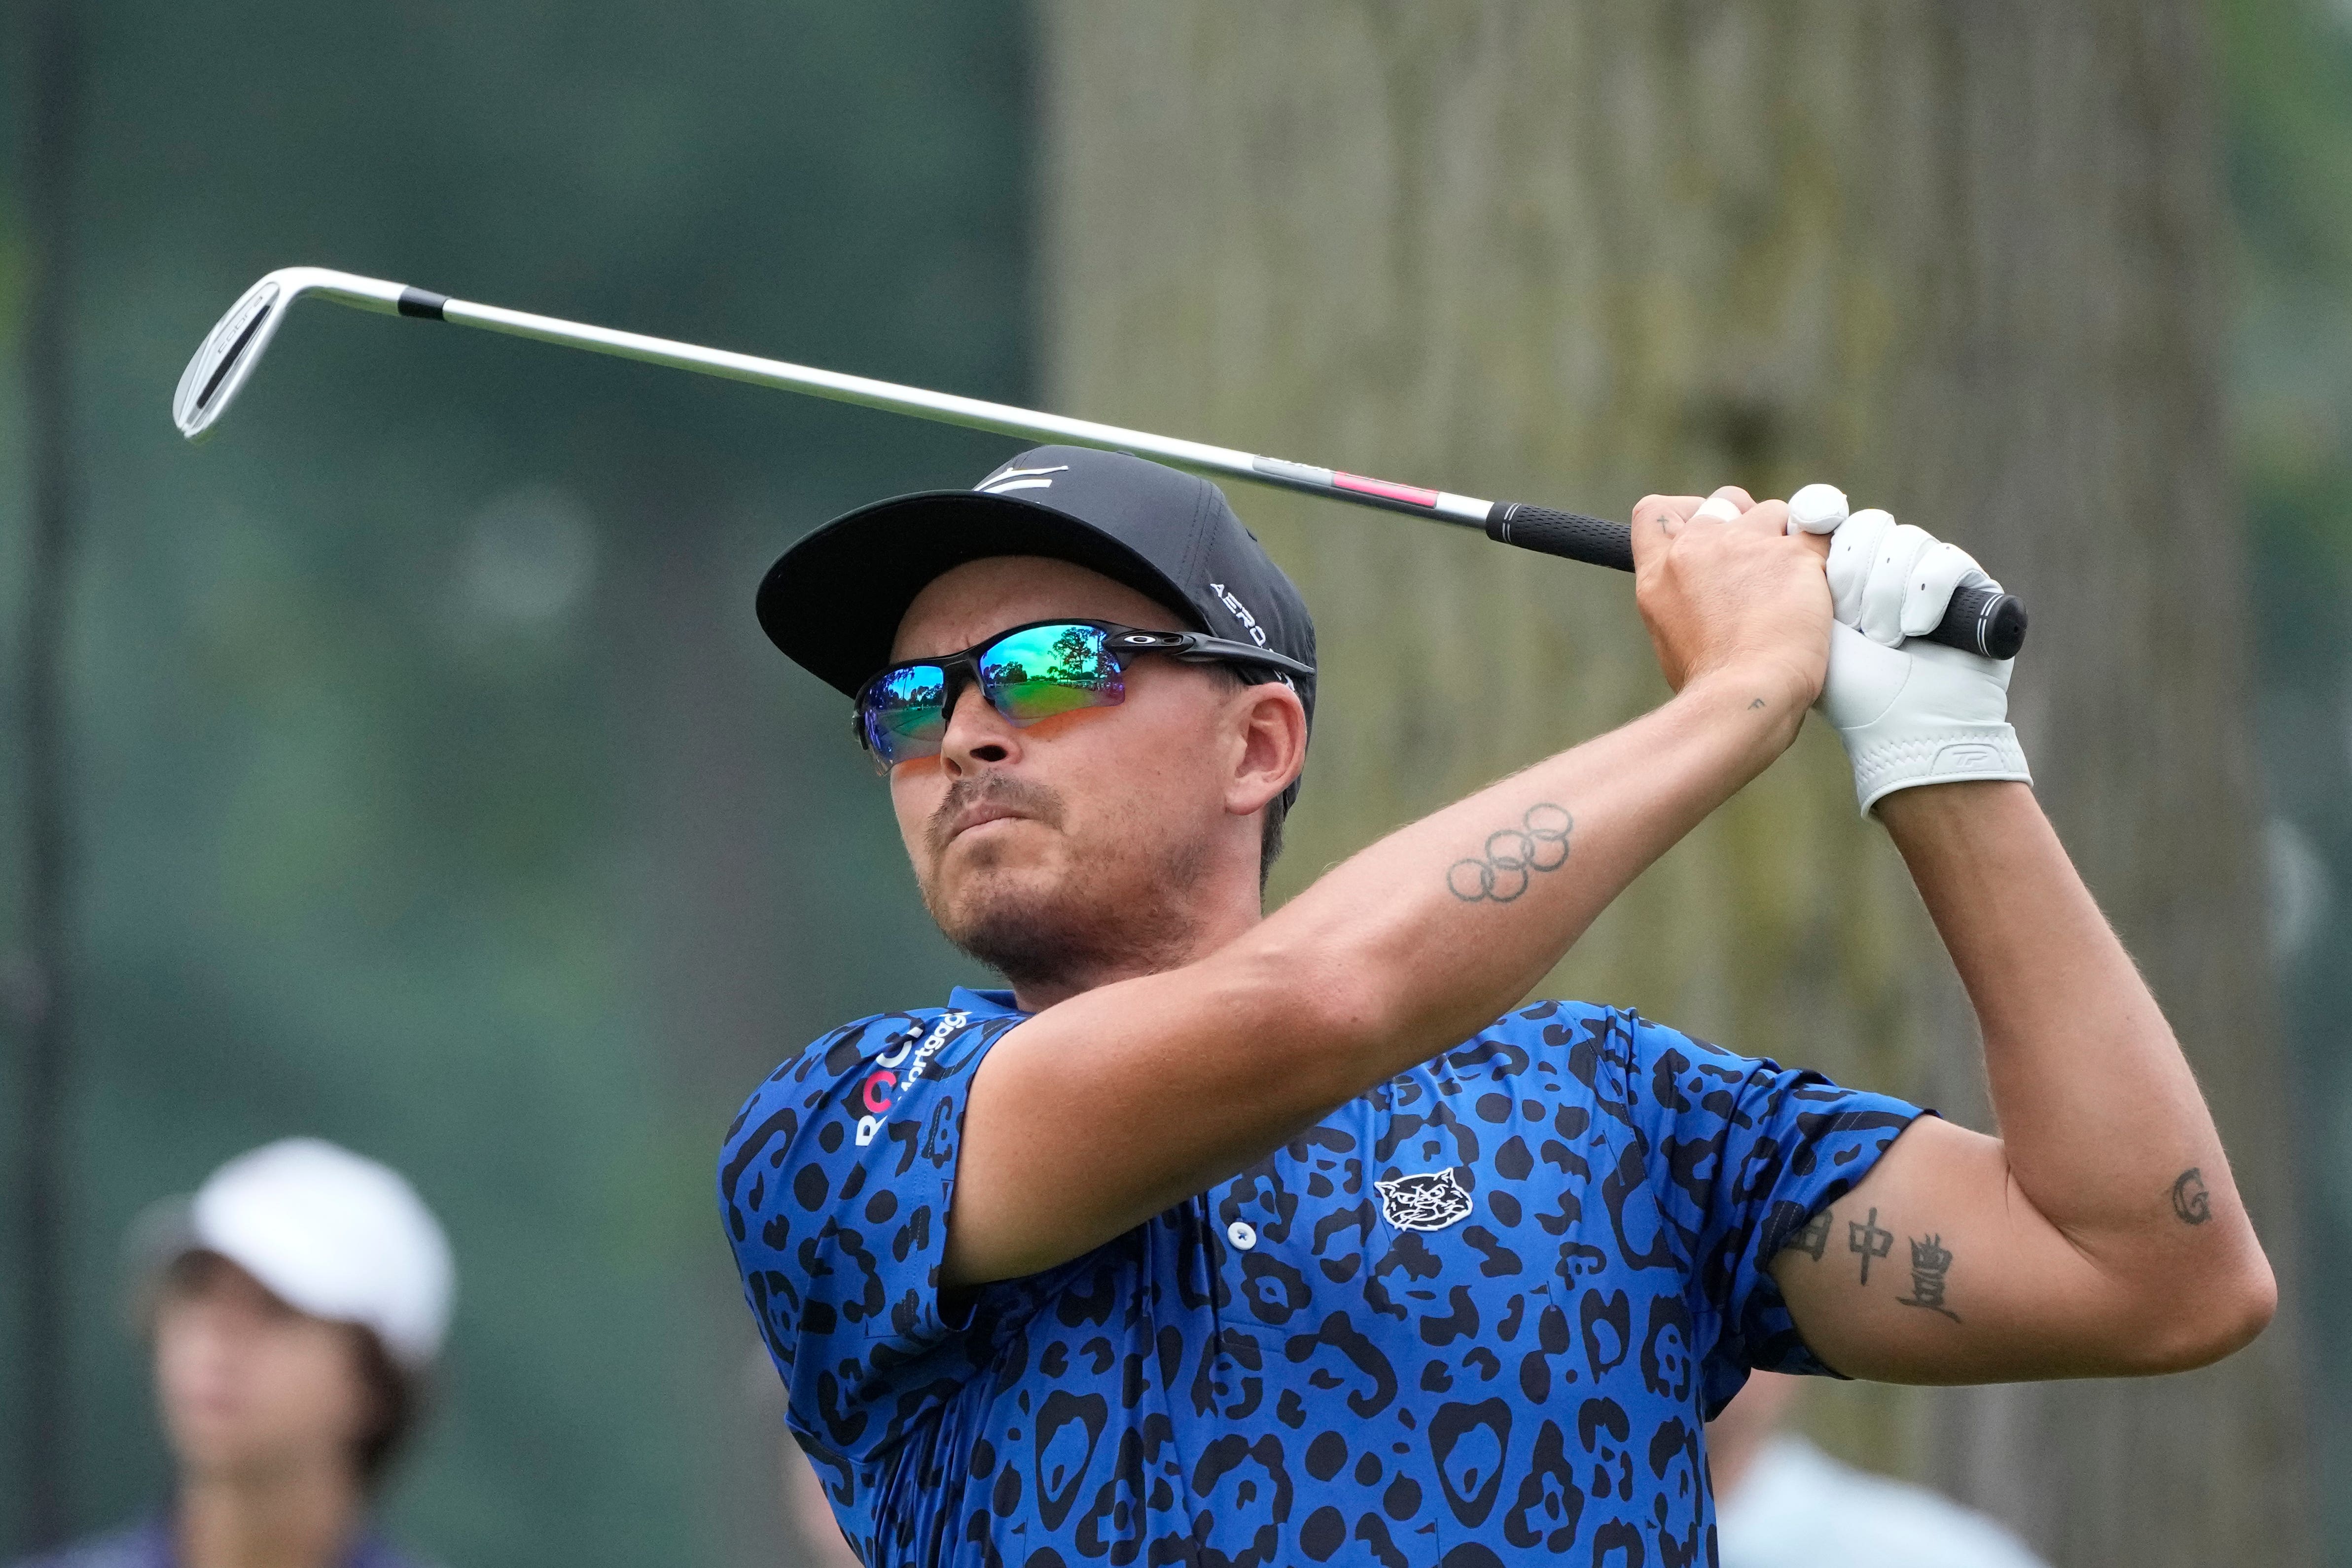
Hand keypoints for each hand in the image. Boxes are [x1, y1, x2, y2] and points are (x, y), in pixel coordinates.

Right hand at [1632, 487, 1831, 716]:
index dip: (1686, 513)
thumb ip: (1684, 600)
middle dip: (1745, 519)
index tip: (1707, 532)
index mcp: (1658, 574)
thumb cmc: (1710, 687)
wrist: (1743, 698)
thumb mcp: (1671, 637)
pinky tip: (1826, 578)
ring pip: (1774, 512)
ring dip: (1786, 539)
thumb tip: (1708, 599)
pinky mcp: (1792, 555)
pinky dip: (1825, 549)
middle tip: (1763, 560)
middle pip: (1723, 501)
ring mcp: (1744, 546)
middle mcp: (1695, 550)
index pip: (1655, 512)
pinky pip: (1819, 528)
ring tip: (1796, 586)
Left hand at [1804, 497, 2031, 813]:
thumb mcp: (1808, 625)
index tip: (1820, 566)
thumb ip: (1799, 573)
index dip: (1830, 539)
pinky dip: (1927, 595)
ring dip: (1888, 594)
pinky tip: (1919, 630)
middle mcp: (1889, 571)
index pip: (1839, 525)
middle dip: (1855, 575)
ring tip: (1887, 639)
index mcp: (1848, 576)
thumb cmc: (1852, 688)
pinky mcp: (1973, 588)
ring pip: (1906, 540)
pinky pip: (1947, 560)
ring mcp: (1931, 577)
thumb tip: (1799, 515)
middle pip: (1870, 526)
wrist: (1906, 727)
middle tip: (1854, 623)